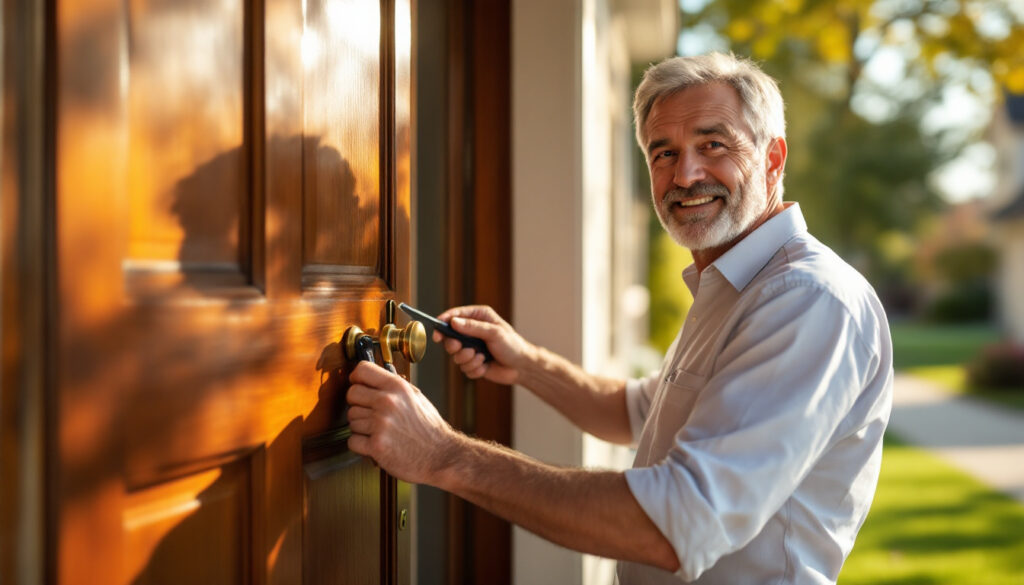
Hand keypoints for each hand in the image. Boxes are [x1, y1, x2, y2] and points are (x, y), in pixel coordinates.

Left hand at [346, 361, 459, 484]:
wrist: (441, 455)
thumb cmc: (429, 428)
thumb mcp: (417, 398)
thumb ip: (395, 387)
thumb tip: (374, 379)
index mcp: (398, 387)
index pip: (362, 370)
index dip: (357, 378)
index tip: (358, 385)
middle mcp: (387, 402)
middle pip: (352, 394)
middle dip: (357, 404)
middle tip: (369, 412)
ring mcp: (381, 424)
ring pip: (352, 419)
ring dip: (361, 427)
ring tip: (379, 431)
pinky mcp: (376, 446)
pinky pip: (353, 441)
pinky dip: (361, 445)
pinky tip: (375, 443)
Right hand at [434, 305, 533, 384]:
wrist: (522, 367)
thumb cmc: (512, 345)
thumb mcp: (494, 332)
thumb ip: (473, 327)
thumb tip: (453, 322)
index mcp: (478, 317)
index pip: (454, 316)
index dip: (443, 323)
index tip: (437, 333)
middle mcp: (472, 332)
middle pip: (449, 338)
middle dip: (454, 346)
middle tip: (461, 348)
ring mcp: (471, 348)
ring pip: (455, 356)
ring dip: (467, 359)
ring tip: (481, 358)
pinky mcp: (472, 363)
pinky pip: (463, 368)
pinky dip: (473, 369)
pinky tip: (485, 366)